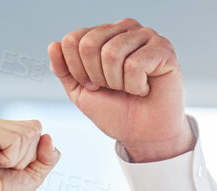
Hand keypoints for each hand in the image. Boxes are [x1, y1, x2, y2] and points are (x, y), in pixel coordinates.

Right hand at [0, 116, 60, 190]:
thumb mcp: (32, 173)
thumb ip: (47, 156)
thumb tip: (48, 136)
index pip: (34, 127)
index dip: (31, 155)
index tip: (8, 168)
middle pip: (33, 128)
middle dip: (25, 156)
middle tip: (1, 170)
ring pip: (27, 133)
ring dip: (17, 159)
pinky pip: (16, 139)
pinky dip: (10, 158)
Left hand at [49, 19, 190, 161]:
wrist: (144, 135)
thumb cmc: (117, 112)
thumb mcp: (81, 92)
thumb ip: (64, 69)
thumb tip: (53, 45)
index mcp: (103, 34)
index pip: (73, 40)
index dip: (78, 71)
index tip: (95, 86)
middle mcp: (124, 29)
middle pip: (89, 45)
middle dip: (97, 77)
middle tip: (114, 88)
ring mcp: (145, 35)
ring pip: (112, 53)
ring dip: (118, 83)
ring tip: (131, 89)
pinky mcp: (163, 48)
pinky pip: (135, 64)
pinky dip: (136, 86)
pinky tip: (145, 88)